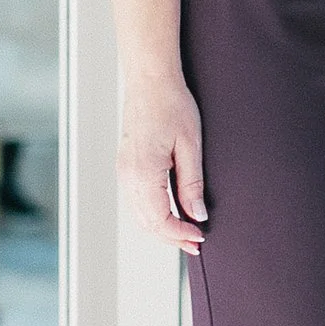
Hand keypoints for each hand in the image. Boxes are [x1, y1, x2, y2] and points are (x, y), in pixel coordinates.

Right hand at [121, 70, 207, 254]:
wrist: (150, 81)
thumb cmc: (172, 105)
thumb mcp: (190, 145)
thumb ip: (192, 184)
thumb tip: (198, 215)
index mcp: (143, 172)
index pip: (159, 219)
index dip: (180, 233)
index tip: (200, 237)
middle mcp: (128, 176)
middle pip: (147, 223)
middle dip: (172, 237)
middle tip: (196, 244)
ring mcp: (124, 172)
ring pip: (140, 215)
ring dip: (162, 228)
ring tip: (187, 233)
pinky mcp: (126, 166)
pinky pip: (137, 201)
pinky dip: (154, 214)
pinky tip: (171, 214)